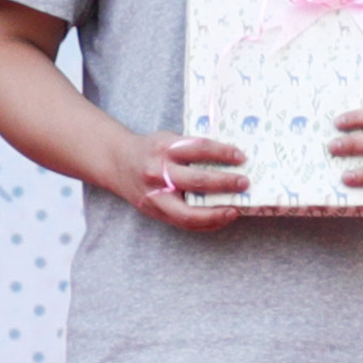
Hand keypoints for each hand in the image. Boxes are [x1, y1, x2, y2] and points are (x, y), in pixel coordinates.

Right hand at [121, 130, 246, 229]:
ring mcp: (156, 196)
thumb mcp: (170, 139)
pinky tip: (220, 218)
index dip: (223, 153)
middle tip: (244, 183)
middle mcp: (159, 173)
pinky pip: (182, 222)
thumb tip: (233, 159)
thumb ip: (193, 148)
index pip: (200, 149)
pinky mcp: (155, 212)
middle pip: (197, 181)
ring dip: (216, 213)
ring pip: (188, 212)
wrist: (118, 162)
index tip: (242, 157)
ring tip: (235, 210)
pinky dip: (205, 223)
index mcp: (165, 148)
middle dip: (225, 183)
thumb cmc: (152, 149)